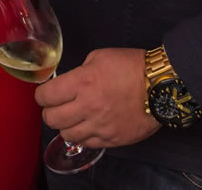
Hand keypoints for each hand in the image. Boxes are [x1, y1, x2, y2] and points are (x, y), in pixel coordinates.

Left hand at [35, 47, 159, 148]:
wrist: (160, 86)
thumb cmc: (132, 66)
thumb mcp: (99, 57)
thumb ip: (79, 71)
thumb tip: (68, 84)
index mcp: (82, 83)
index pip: (46, 96)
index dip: (41, 95)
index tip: (45, 94)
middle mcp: (88, 107)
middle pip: (52, 119)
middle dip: (49, 112)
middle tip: (55, 106)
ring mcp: (100, 126)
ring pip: (66, 135)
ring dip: (66, 126)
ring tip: (73, 118)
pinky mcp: (112, 139)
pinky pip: (87, 143)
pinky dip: (83, 136)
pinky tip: (87, 126)